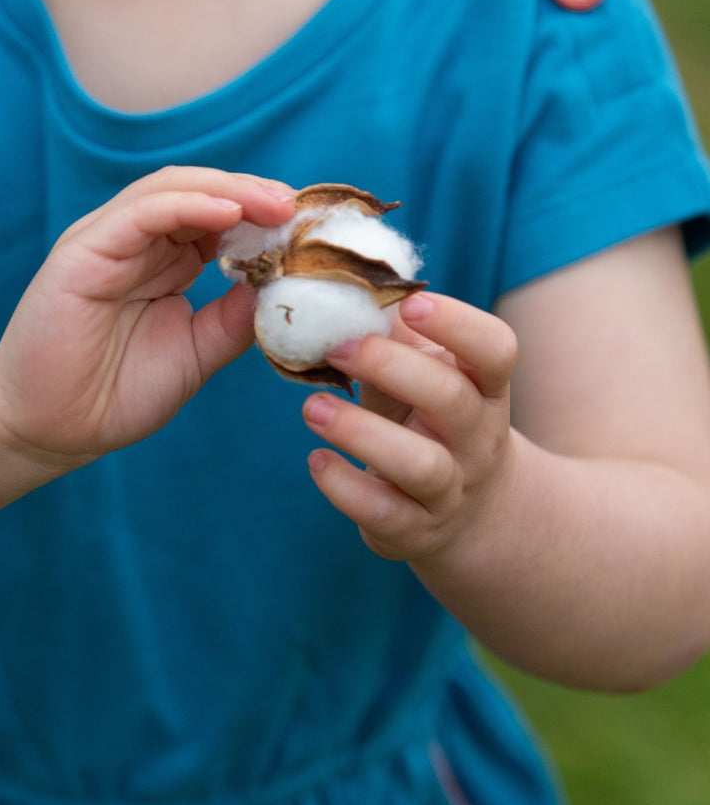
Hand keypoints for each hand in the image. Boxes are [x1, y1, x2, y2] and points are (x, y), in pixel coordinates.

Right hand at [0, 167, 296, 471]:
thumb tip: (279, 286)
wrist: (49, 429)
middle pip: (202, 194)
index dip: (264, 215)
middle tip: (300, 207)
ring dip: (229, 190)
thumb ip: (233, 319)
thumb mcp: (195, 353)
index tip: (309, 228)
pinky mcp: (83, 250)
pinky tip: (228, 212)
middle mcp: (138, 243)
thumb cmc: (114, 393)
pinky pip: (140, 214)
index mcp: (163, 262)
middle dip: (255, 194)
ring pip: (173, 190)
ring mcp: (109, 241)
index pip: (219, 218)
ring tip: (275, 202)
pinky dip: (187, 205)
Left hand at [302, 292, 519, 563]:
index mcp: (483, 387)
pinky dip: (346, 487)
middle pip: (452, 400)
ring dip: (360, 432)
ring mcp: (451, 488)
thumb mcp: (425, 373)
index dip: (459, 324)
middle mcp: (476, 438)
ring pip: (419, 464)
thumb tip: (343, 274)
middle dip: (393, 368)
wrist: (472, 514)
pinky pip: (385, 512)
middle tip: (337, 346)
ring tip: (310, 407)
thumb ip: (394, 333)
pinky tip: (316, 460)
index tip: (411, 303)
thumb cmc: (429, 418)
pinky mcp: (415, 530)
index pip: (495, 350)